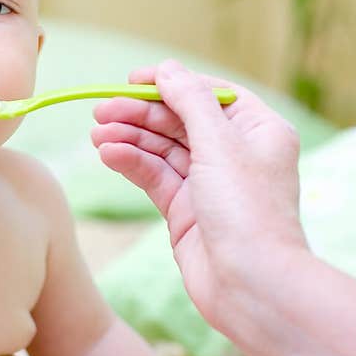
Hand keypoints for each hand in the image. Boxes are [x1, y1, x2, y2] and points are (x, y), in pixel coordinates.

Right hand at [91, 59, 307, 328]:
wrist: (251, 285)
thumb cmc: (247, 211)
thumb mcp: (220, 144)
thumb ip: (190, 102)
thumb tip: (168, 69)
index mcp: (258, 131)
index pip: (209, 94)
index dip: (172, 84)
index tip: (133, 79)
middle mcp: (235, 155)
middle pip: (181, 120)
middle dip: (141, 113)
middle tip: (101, 109)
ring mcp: (209, 184)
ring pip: (163, 149)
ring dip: (130, 138)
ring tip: (97, 133)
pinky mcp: (186, 211)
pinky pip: (154, 177)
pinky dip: (131, 163)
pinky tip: (108, 154)